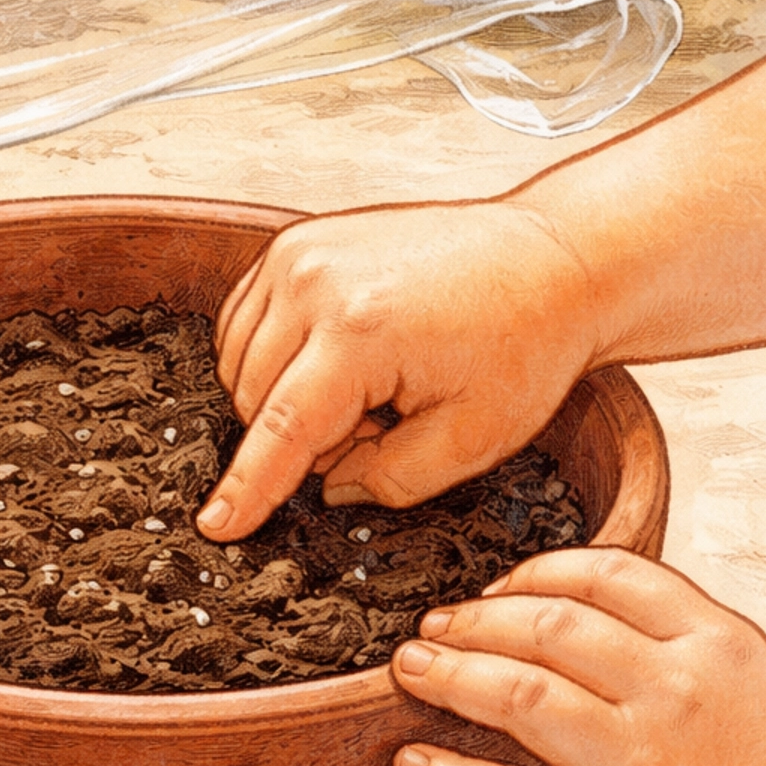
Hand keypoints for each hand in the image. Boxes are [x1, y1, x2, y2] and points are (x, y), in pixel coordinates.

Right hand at [198, 199, 594, 540]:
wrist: (550, 258)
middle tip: (381, 426)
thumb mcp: (473, 437)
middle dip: (302, 434)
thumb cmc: (525, 339)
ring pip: (238, 360)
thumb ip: (390, 479)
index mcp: (361, 332)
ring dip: (283, 394)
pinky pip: (245, 320)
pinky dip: (273, 354)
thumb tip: (328, 485)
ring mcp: (299, 252)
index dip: (246, 487)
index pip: (281, 429)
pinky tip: (334, 360)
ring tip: (368, 388)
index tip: (215, 525)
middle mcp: (315, 282)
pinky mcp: (295, 241)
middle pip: (253, 397)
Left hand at [388, 548, 765, 765]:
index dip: (534, 572)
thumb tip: (590, 614)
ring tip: (411, 671)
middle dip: (475, 619)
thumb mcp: (756, 690)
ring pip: (517, 694)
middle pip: (547, 625)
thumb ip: (682, 645)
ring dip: (450, 676)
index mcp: (714, 648)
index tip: (494, 588)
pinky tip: (413, 764)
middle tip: (434, 628)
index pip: (607, 575)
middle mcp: (672, 695)